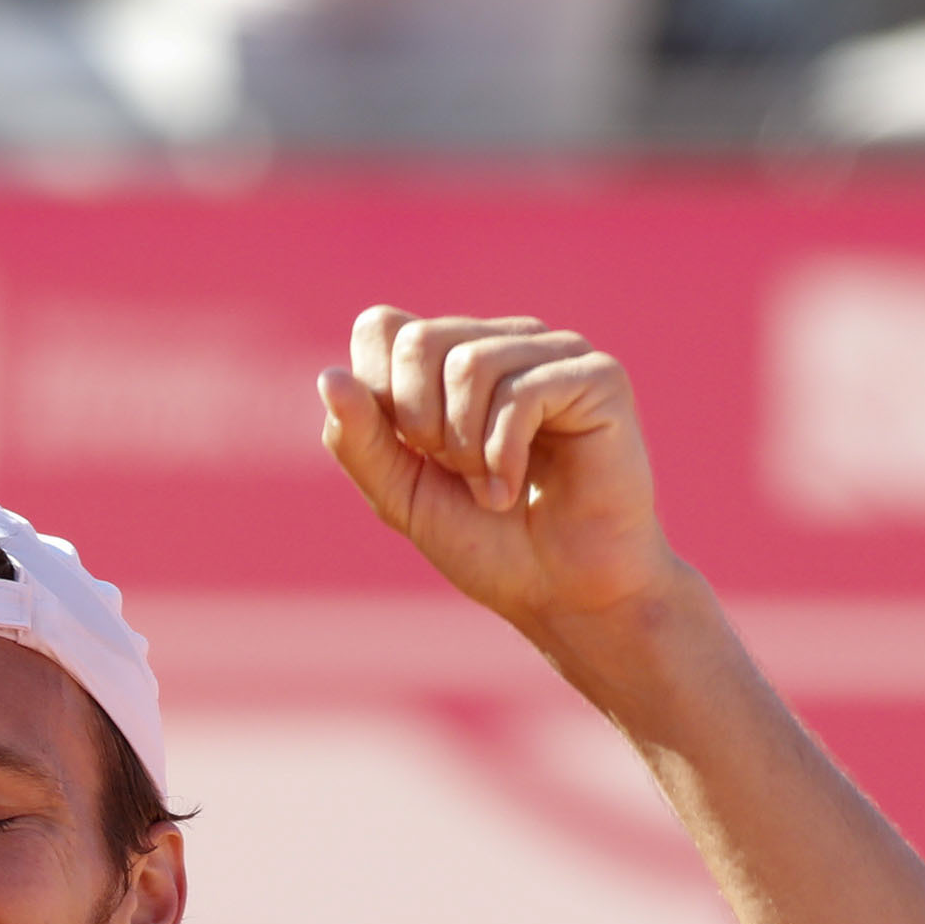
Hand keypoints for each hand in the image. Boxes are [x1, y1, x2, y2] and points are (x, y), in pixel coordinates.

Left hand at [319, 309, 681, 641]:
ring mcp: (552, 352)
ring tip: (490, 489)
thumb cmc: (488, 545)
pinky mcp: (597, 376)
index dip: (380, 398)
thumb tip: (327, 377)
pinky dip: (503, 454)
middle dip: (421, 426)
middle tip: (457, 474)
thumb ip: (358, 439)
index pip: (380, 328)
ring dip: (466, 448)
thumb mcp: (399, 495)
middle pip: (417, 341)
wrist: (564, 595)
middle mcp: (501, 342)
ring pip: (468, 364)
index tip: (416, 456)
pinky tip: (512, 489)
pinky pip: (522, 391)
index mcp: (450, 358)